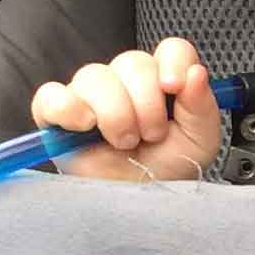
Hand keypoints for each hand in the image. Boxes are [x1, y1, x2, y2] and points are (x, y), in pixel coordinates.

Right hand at [31, 36, 220, 180]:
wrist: (138, 204)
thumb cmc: (165, 171)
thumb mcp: (198, 142)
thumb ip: (202, 106)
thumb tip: (196, 73)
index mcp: (162, 82)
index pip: (170, 50)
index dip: (173, 62)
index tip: (173, 87)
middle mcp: (125, 82)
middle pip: (133, 62)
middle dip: (146, 103)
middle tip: (150, 135)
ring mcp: (89, 95)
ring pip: (95, 76)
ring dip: (115, 113)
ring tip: (123, 141)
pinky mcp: (57, 113)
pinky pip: (52, 95)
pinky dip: (68, 108)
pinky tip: (85, 126)